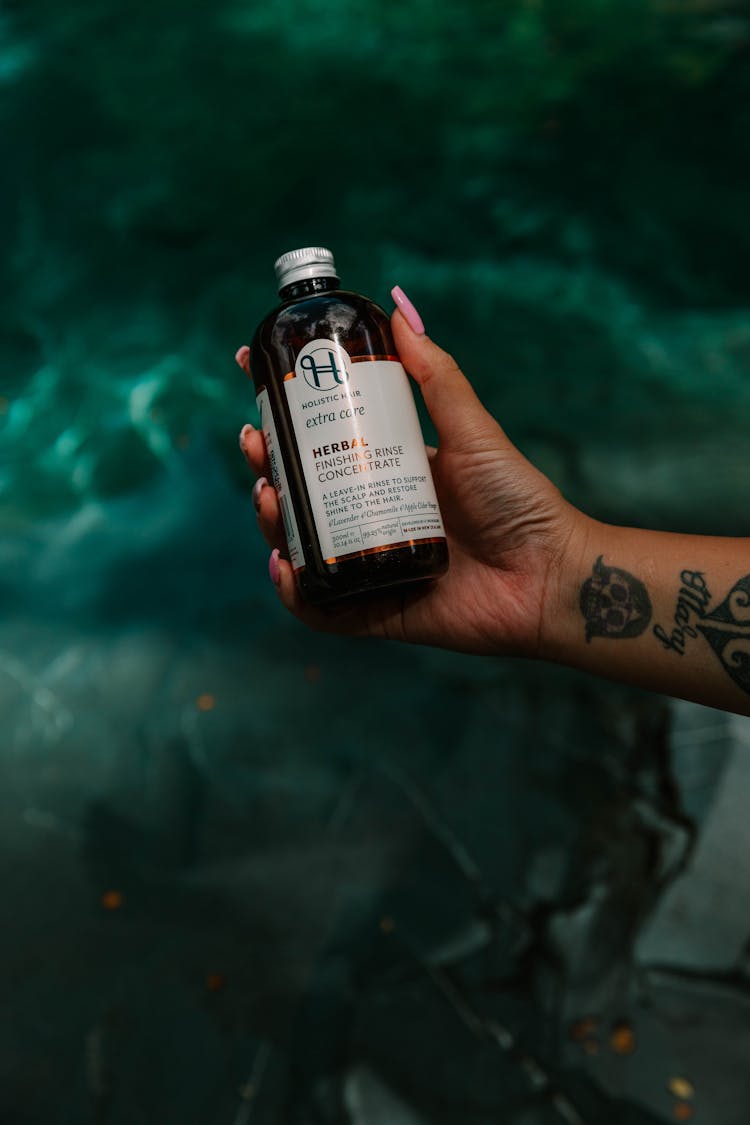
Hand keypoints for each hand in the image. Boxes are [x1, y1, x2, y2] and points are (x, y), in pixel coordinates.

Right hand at [237, 304, 583, 657]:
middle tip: (254, 443)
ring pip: (303, 545)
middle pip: (302, 492)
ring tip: (269, 494)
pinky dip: (295, 591)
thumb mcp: (472, 428)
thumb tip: (399, 308)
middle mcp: (374, 518)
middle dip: (266, 467)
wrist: (551, 574)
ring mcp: (372, 565)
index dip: (283, 420)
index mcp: (389, 474)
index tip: (252, 380)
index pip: (322, 444)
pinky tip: (284, 565)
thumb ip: (437, 375)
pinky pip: (322, 607)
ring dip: (273, 521)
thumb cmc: (520, 501)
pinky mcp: (377, 612)